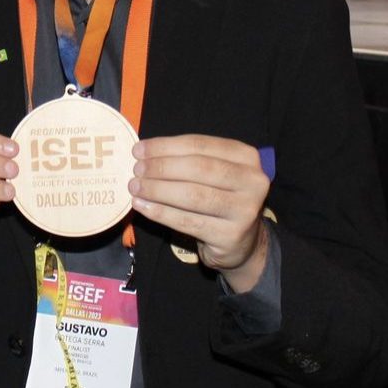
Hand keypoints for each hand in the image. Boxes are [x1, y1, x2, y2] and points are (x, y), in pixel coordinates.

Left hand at [129, 134, 269, 291]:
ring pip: (193, 195)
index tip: (139, 150)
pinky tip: (143, 206)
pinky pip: (188, 221)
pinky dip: (161, 212)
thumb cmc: (220, 199)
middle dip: (161, 167)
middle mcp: (252, 181)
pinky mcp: (230, 235)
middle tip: (136, 170)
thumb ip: (187, 160)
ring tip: (135, 187)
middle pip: (198, 168)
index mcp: (247, 156)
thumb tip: (144, 152)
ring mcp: (244, 210)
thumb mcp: (214, 174)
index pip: (200, 145)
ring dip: (157, 190)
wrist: (242, 242)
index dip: (166, 146)